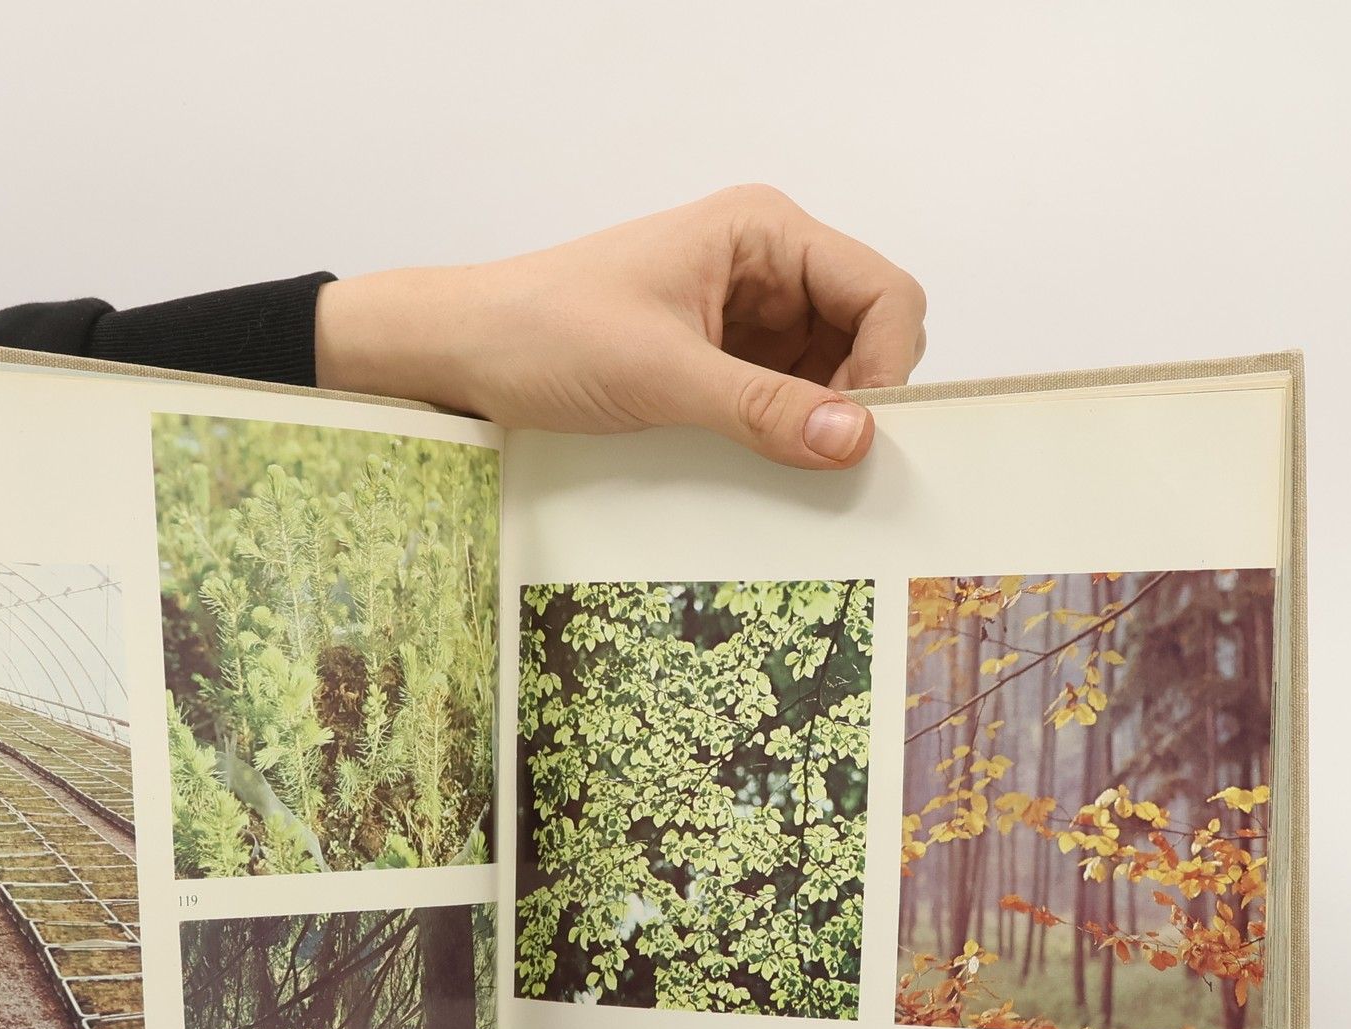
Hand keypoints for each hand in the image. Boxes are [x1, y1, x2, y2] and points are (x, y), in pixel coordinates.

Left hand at [316, 185, 925, 469]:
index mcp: (763, 233)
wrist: (462, 355)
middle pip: (866, 335)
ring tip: (788, 474)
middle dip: (857, 400)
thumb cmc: (544, 334)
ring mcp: (743, 317)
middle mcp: (765, 267)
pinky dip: (782, 437)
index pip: (882, 291)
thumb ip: (762, 407)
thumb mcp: (660, 374)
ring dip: (818, 425)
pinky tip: (762, 470)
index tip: (863, 436)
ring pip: (827, 377)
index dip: (888, 364)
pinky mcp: (716, 364)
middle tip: (830, 467)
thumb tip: (854, 439)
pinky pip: (779, 402)